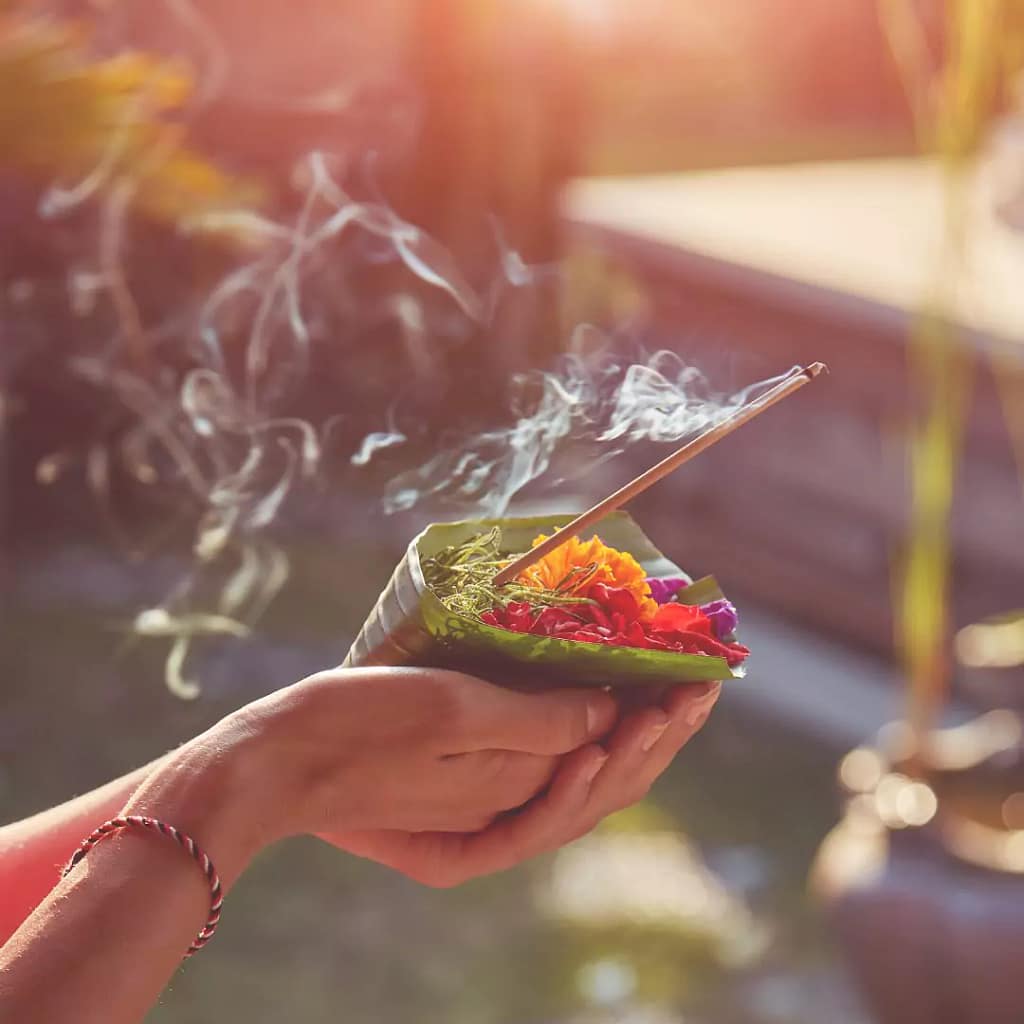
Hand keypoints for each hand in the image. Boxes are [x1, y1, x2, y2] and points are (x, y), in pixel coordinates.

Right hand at [325, 680, 721, 886]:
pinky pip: (535, 780)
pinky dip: (575, 752)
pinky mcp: (453, 797)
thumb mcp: (452, 711)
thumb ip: (539, 722)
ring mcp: (478, 811)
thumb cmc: (356, 725)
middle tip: (700, 686)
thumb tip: (613, 715)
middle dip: (656, 734)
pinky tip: (592, 725)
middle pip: (603, 783)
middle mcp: (503, 813)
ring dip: (624, 742)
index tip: (694, 680)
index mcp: (510, 797)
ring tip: (664, 700)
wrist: (272, 761)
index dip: (658, 724)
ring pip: (574, 784)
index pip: (609, 768)